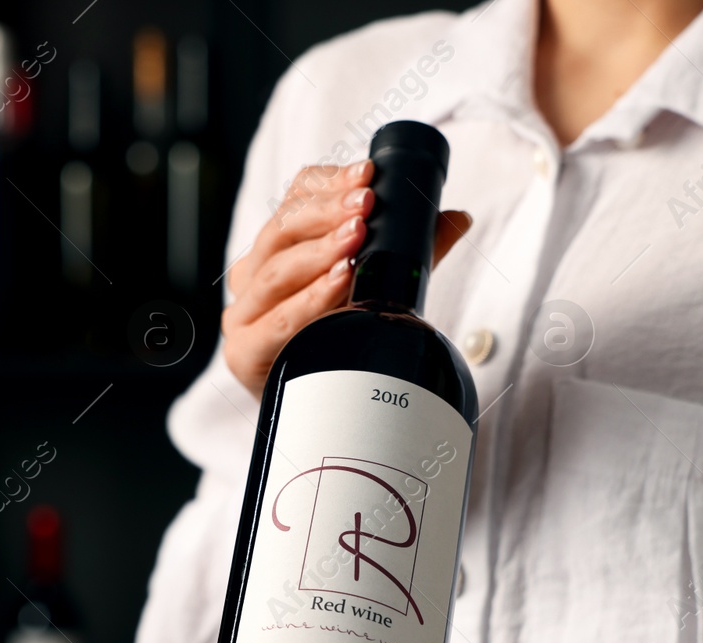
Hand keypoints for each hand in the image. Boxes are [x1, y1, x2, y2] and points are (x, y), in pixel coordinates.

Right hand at [222, 161, 471, 396]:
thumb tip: (459, 217)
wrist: (313, 408)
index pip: (294, 200)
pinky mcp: (245, 353)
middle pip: (282, 230)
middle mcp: (252, 275)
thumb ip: (411, 252)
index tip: (367, 173)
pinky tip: (339, 280)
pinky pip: (279, 321)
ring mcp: (243, 314)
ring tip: (357, 235)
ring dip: (320, 250)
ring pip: (278, 271)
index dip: (328, 182)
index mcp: (274, 249)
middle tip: (366, 202)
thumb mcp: (375, 287)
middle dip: (327, 212)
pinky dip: (311, 299)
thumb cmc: (337, 340)